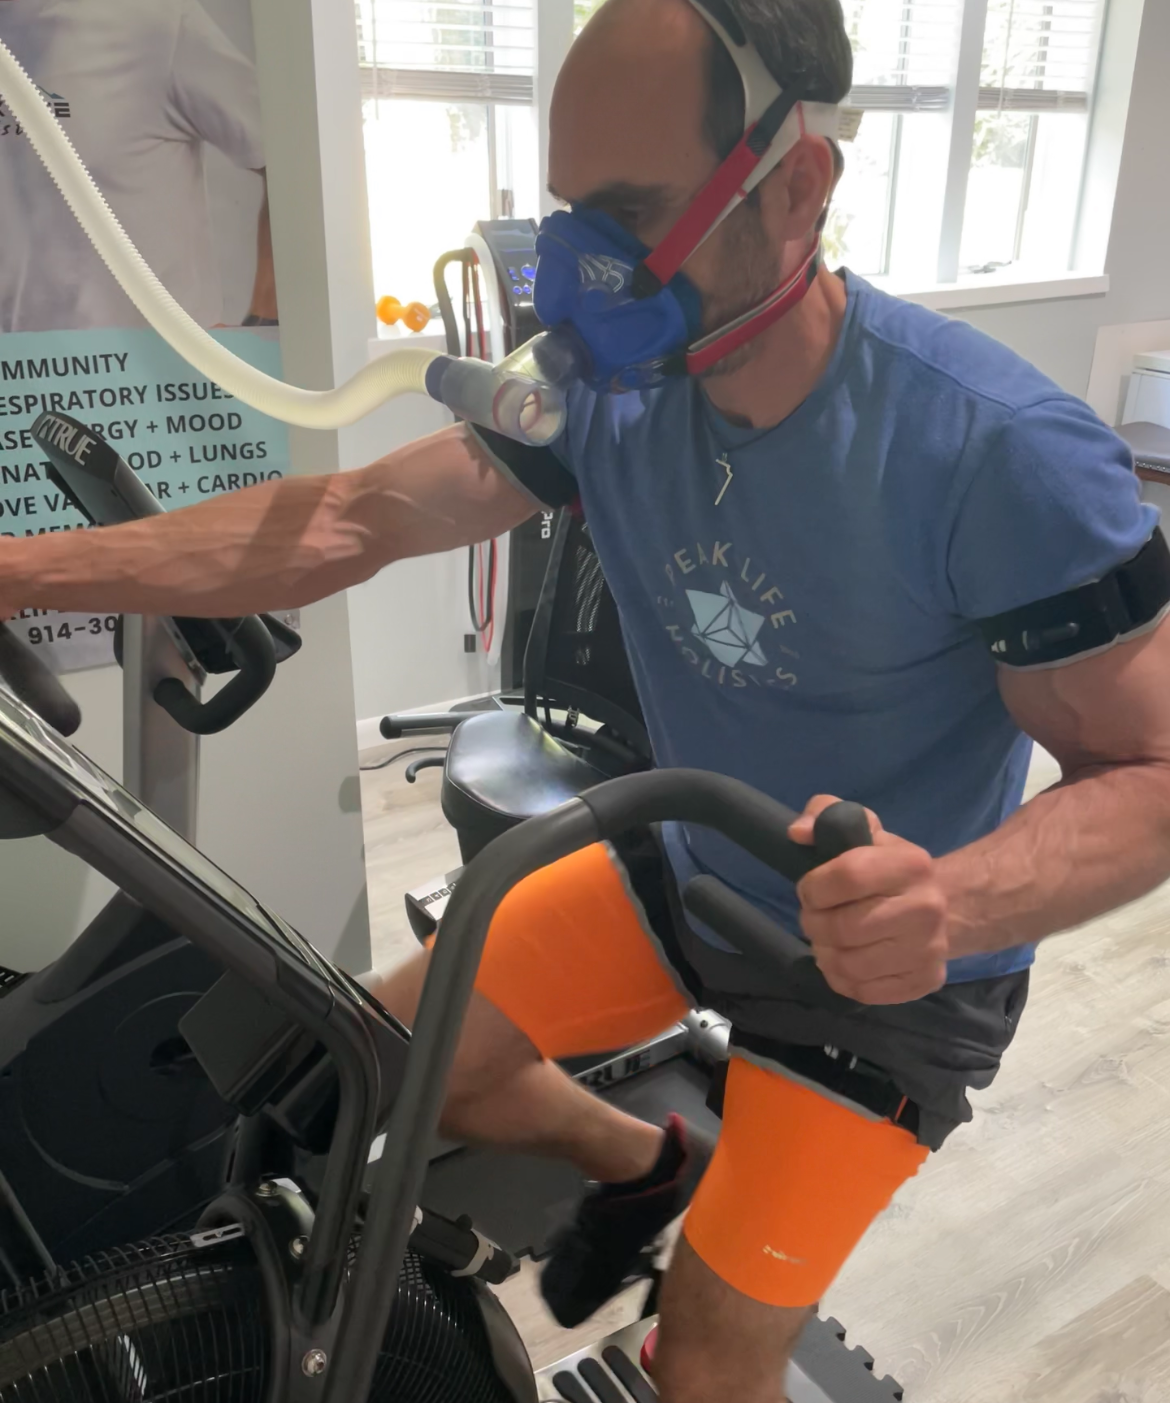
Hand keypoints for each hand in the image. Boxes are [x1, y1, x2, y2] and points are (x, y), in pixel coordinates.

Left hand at [789, 795, 948, 1004]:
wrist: (945, 905)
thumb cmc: (889, 866)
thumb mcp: (863, 829)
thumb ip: (826, 815)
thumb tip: (798, 832)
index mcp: (911, 863)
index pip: (848, 876)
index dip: (814, 887)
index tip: (809, 889)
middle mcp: (927, 907)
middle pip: (844, 928)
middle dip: (814, 924)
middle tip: (814, 918)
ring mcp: (929, 949)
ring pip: (850, 965)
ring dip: (824, 954)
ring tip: (826, 940)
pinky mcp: (925, 981)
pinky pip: (864, 991)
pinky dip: (841, 979)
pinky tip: (843, 961)